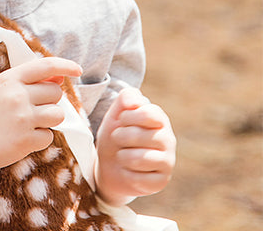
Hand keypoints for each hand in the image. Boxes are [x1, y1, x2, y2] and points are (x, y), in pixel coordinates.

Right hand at [0, 57, 81, 170]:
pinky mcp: (24, 141)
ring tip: (29, 123)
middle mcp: (18, 95)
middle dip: (50, 100)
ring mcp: (22, 118)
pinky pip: (49, 137)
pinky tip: (22, 138)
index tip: (77, 70)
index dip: (65, 65)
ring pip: (58, 114)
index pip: (46, 65)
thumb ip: (29, 81)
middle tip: (32, 108)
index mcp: (10, 79)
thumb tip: (60, 75)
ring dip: (49, 120)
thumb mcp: (1, 88)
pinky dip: (40, 138)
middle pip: (55, 92)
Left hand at [95, 87, 175, 205]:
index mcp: (159, 119)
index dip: (128, 117)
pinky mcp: (162, 182)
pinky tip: (128, 171)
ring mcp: (168, 162)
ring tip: (122, 155)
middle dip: (119, 137)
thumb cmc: (116, 135)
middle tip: (118, 139)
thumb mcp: (116, 113)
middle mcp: (168, 139)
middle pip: (139, 135)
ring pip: (140, 159)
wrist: (110, 165)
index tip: (121, 120)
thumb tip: (133, 102)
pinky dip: (126, 174)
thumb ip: (126, 98)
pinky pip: (139, 178)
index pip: (148, 113)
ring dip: (122, 156)